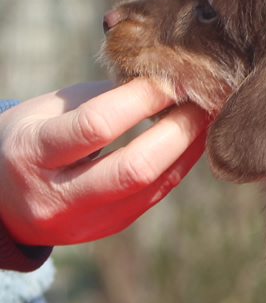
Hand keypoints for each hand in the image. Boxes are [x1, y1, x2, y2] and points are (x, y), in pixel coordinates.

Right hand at [0, 79, 209, 245]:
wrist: (3, 198)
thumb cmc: (30, 137)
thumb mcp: (47, 110)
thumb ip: (101, 97)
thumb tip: (163, 79)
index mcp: (32, 154)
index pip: (96, 125)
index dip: (141, 99)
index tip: (171, 76)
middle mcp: (58, 196)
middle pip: (134, 168)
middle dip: (178, 130)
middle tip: (204, 99)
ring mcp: (86, 220)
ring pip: (153, 186)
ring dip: (188, 147)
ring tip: (209, 115)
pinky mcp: (111, 226)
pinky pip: (155, 194)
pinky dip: (179, 163)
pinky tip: (195, 139)